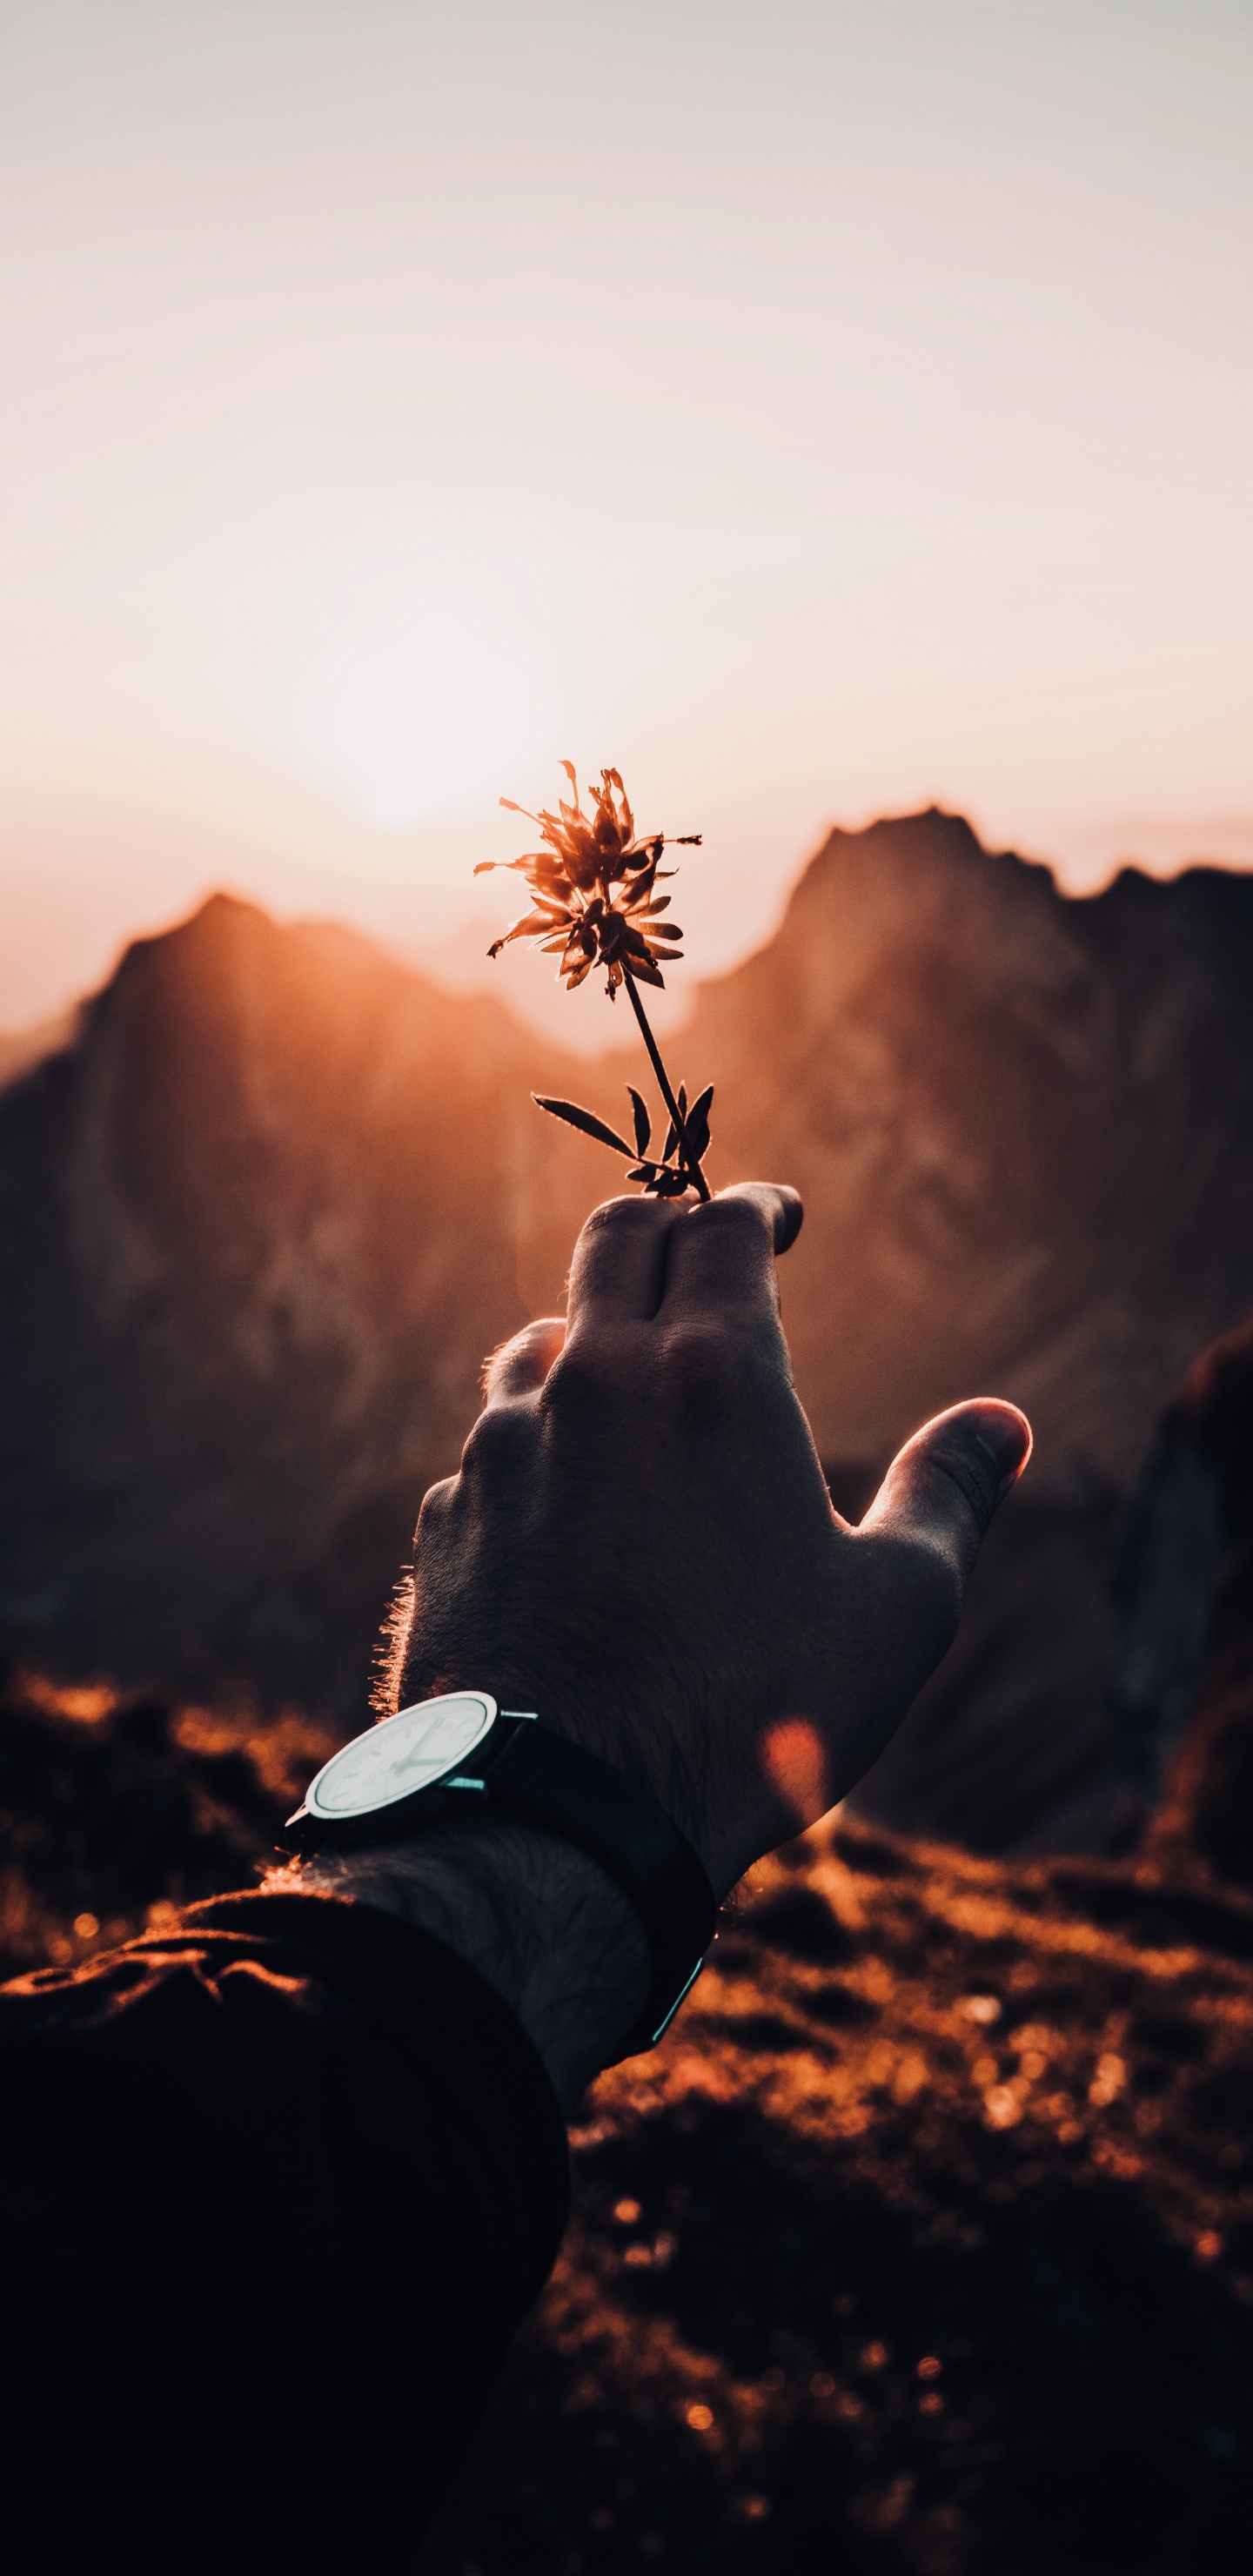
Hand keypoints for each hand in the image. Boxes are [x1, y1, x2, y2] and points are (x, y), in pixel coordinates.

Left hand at [393, 1185, 1030, 1898]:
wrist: (560, 1820)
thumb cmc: (753, 1713)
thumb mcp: (896, 1610)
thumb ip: (949, 1496)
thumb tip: (1002, 1424)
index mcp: (712, 1376)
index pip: (722, 1224)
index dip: (756, 1207)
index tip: (779, 1218)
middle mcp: (592, 1384)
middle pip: (616, 1239)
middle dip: (665, 1225)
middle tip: (701, 1248)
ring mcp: (502, 1447)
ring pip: (540, 1341)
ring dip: (591, 1338)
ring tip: (631, 1379)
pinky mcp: (446, 1519)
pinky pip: (493, 1447)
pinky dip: (538, 1445)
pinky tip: (569, 1503)